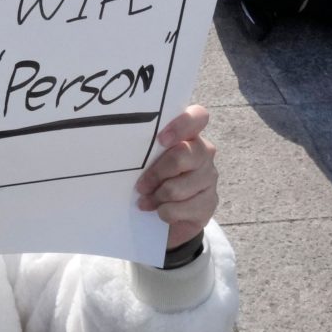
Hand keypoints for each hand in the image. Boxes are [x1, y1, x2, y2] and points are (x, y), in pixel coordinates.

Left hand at [134, 106, 217, 249]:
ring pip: (178, 187)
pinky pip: (184, 207)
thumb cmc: (154, 178)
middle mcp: (204, 152)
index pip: (198, 116)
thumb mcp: (148, 160)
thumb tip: (121, 147)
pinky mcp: (210, 201)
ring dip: (158, 197)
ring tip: (147, 201)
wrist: (169, 214)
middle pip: (182, 155)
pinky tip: (160, 212)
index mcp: (189, 134)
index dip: (181, 125)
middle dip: (156, 174)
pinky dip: (166, 212)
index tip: (161, 140)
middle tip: (140, 186)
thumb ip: (146, 150)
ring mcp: (209, 176)